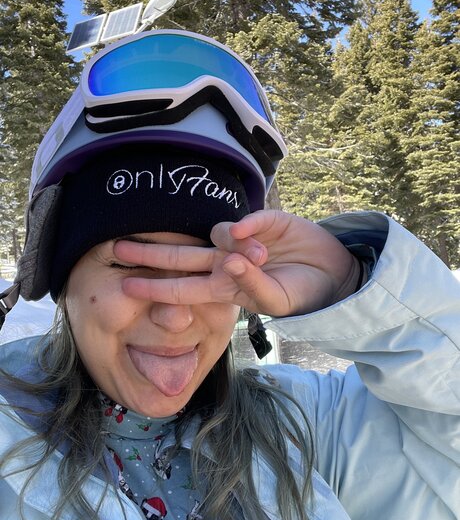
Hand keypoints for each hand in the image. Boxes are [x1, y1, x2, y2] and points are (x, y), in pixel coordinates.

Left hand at [113, 210, 359, 316]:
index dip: (156, 285)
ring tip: (262, 256)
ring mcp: (243, 240)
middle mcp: (226, 262)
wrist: (334, 273)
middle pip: (182, 255)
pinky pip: (247, 219)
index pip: (183, 287)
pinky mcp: (264, 220)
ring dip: (231, 246)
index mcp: (224, 287)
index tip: (126, 283)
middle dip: (150, 252)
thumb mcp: (277, 300)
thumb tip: (231, 258)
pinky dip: (247, 225)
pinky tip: (254, 236)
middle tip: (117, 246)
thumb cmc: (302, 293)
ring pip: (216, 234)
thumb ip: (253, 284)